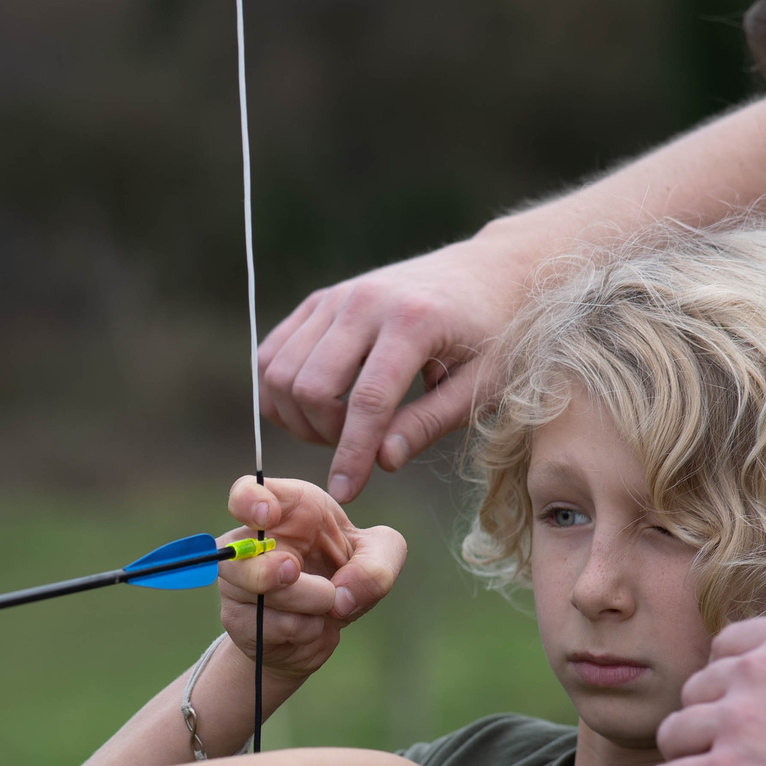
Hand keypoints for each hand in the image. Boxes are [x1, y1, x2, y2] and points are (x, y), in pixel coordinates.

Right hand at [218, 475, 406, 683]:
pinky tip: (311, 623)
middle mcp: (250, 543)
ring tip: (327, 604)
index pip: (245, 494)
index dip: (250, 500)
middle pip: (240, 554)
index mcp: (284, 510)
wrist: (326, 624)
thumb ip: (376, 565)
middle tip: (295, 572)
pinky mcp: (238, 621)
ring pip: (262, 596)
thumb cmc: (345, 572)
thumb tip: (342, 597)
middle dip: (271, 571)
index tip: (269, 515)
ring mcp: (237, 584)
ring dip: (309, 605)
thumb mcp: (378, 557)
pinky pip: (270, 628)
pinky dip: (304, 630)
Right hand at [258, 233, 515, 502]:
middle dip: (323, 435)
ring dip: (297, 416)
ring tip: (338, 429)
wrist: (489, 273)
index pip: (367, 401)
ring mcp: (335, 297)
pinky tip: (314, 409)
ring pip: (279, 371)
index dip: (352, 454)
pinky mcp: (319, 301)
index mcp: (414, 321)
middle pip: (310, 386)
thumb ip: (429, 423)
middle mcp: (365, 302)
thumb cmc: (495, 335)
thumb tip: (383, 462)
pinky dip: (280, 392)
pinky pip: (271, 354)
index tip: (346, 493)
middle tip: (357, 448)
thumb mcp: (481, 386)